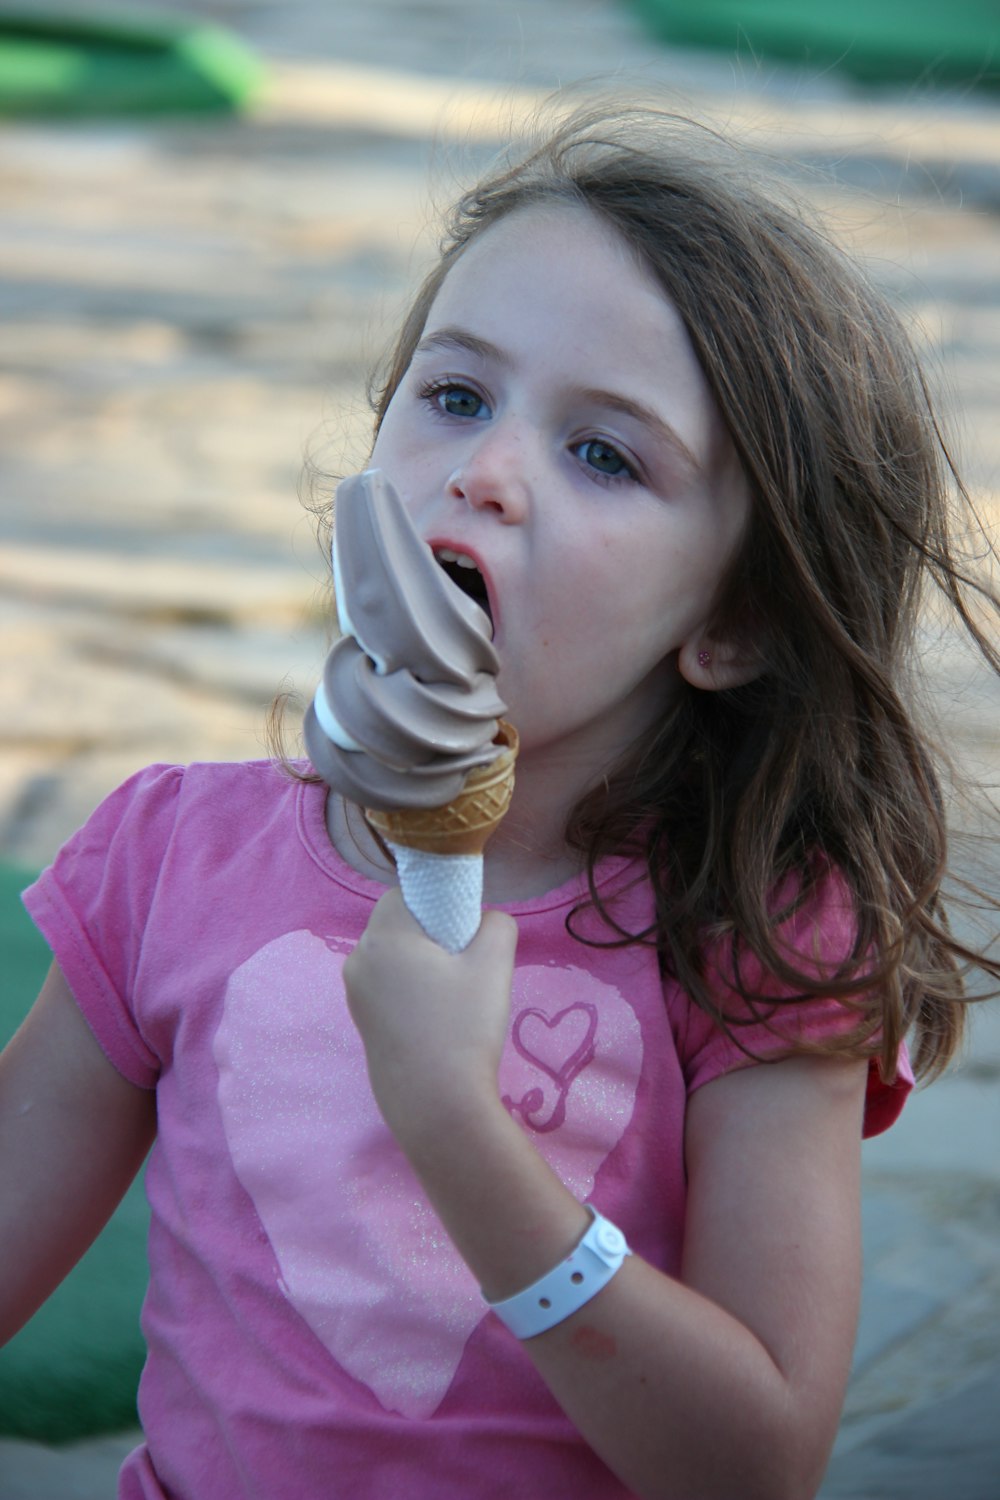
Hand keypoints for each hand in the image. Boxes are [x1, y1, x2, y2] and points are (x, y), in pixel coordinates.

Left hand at [343, 889, 517, 1150]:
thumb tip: (486, 922)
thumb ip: (497, 924)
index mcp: (383, 936)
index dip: (437, 902)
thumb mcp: (495, 964)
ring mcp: (355, 994)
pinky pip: (387, 985)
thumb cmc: (464, 1028)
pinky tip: (438, 1019)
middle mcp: (358, 959)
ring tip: (454, 996)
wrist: (437, 1106)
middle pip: (397, 923)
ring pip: (393, 956)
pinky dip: (411, 989)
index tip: (465, 931)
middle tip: (465, 965)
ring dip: (421, 962)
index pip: (405, 893)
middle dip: (431, 933)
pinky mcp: (362, 1022)